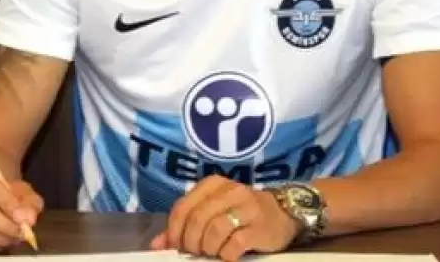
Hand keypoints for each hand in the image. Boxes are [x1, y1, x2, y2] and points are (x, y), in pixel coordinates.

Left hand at [150, 176, 300, 261]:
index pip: (183, 207)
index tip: (176, 246)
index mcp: (213, 184)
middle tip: (194, 252)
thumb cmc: (241, 213)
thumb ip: (185, 225)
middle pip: (197, 219)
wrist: (283, 214)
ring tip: (211, 252)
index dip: (174, 231)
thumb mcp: (212, 212)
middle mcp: (230, 191)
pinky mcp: (260, 227)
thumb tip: (157, 244)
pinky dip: (225, 255)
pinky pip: (234, 244)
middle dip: (190, 242)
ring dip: (208, 248)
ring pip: (214, 230)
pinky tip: (227, 255)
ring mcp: (247, 208)